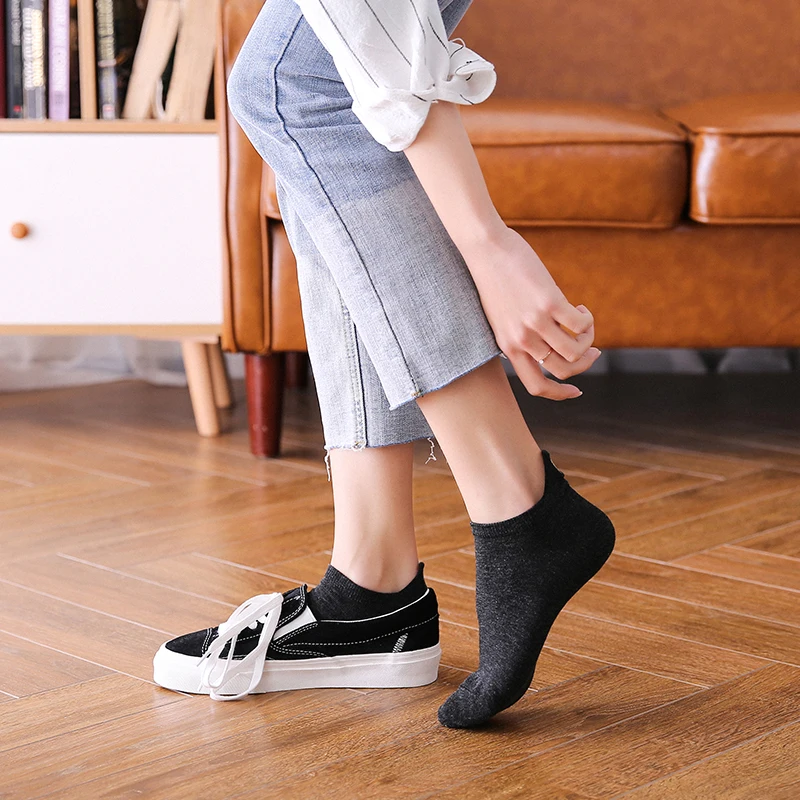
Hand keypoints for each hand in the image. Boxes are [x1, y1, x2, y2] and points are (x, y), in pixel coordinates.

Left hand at [466, 227, 600, 399]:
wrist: (485, 250)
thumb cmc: (495, 281)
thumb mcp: (501, 318)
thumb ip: (520, 336)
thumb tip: (550, 345)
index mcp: (508, 348)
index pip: (536, 386)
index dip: (559, 394)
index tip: (576, 391)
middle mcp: (521, 340)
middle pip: (562, 371)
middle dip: (583, 364)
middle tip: (592, 349)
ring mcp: (535, 323)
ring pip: (574, 351)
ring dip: (588, 341)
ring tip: (585, 323)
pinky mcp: (549, 302)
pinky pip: (580, 324)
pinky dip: (587, 320)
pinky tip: (581, 307)